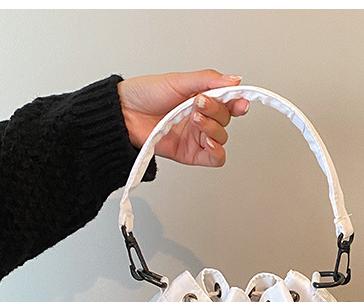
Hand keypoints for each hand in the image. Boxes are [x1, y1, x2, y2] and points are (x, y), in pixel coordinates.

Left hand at [117, 70, 249, 166]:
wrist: (125, 113)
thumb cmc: (146, 94)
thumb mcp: (179, 80)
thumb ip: (209, 80)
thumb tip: (235, 80)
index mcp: (202, 99)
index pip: (229, 103)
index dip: (237, 102)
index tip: (238, 101)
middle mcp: (201, 118)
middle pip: (226, 120)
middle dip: (216, 111)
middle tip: (199, 104)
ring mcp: (197, 137)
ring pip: (222, 138)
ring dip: (212, 128)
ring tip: (194, 119)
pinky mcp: (191, 154)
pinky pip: (215, 159)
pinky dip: (217, 152)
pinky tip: (208, 142)